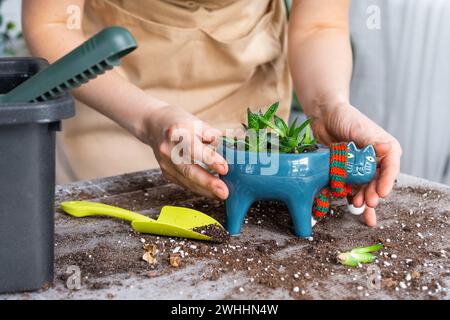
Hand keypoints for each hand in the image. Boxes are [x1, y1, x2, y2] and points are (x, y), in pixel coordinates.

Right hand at [142, 105, 228, 199]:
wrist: (154, 124)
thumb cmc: (180, 122)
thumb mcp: (198, 123)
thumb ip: (215, 137)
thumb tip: (236, 149)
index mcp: (177, 132)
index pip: (194, 148)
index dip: (210, 159)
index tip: (225, 168)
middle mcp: (168, 149)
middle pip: (188, 169)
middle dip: (208, 183)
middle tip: (224, 192)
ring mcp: (165, 163)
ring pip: (187, 181)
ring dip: (206, 190)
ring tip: (222, 195)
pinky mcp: (166, 173)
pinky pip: (185, 183)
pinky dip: (200, 189)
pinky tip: (212, 192)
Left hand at [310, 104, 401, 226]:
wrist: (325, 116)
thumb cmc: (345, 117)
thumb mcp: (359, 129)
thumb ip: (372, 141)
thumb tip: (388, 148)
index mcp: (386, 148)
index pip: (391, 168)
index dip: (387, 181)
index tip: (383, 192)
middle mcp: (377, 159)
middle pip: (378, 181)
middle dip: (374, 193)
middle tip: (369, 202)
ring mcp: (362, 166)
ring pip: (366, 186)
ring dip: (364, 197)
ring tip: (358, 205)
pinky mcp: (349, 171)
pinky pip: (353, 186)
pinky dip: (352, 196)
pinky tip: (351, 205)